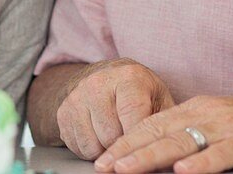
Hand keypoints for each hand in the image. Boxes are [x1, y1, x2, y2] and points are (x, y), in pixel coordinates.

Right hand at [56, 58, 174, 159]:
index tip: (146, 155)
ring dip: (106, 150)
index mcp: (128, 78)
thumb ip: (165, 125)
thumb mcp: (159, 100)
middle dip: (124, 147)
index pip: (132, 115)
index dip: (139, 141)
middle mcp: (98, 83)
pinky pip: (77, 146)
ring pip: (93, 145)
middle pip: (111, 136)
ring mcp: (77, 97)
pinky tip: (99, 137)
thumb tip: (170, 156)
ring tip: (115, 137)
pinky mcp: (63, 111)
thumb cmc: (139, 93)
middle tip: (131, 143)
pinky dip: (91, 150)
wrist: (105, 77)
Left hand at [93, 92, 232, 173]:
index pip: (149, 125)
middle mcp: (203, 114)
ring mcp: (225, 127)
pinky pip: (221, 153)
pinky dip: (201, 162)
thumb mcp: (212, 125)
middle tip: (103, 166)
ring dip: (151, 156)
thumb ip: (185, 135)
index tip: (102, 159)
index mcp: (191, 109)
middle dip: (127, 151)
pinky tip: (182, 171)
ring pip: (181, 141)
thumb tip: (151, 155)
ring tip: (127, 168)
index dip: (123, 142)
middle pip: (158, 132)